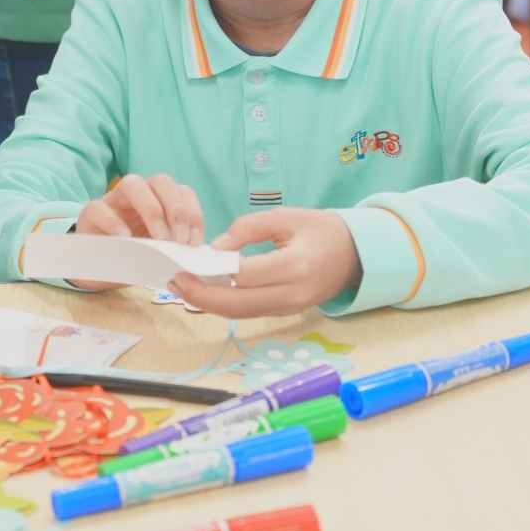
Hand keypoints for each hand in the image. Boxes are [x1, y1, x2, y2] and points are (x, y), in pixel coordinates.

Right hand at [70, 173, 203, 288]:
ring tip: (159, 237)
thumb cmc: (134, 255)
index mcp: (160, 200)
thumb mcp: (161, 251)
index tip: (195, 241)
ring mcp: (113, 201)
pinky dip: (114, 221)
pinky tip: (126, 237)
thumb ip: (176, 246)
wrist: (100, 266)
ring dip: (151, 208)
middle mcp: (139, 194)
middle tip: (180, 239)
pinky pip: (99, 208)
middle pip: (161, 182)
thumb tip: (195, 252)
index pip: (182, 192)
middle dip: (176, 209)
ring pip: (132, 184)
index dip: (194, 213)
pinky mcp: (90, 214)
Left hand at [170, 208, 361, 317]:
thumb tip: (217, 248)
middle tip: (175, 283)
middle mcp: (293, 293)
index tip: (192, 260)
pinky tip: (207, 291)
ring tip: (183, 288)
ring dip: (209, 304)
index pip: (246, 274)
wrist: (354, 254)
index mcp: (296, 265)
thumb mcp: (286, 216)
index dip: (216, 268)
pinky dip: (226, 304)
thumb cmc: (321, 230)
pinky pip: (250, 313)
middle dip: (202, 296)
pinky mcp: (286, 312)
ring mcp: (291, 307)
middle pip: (239, 304)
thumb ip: (248, 228)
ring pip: (242, 314)